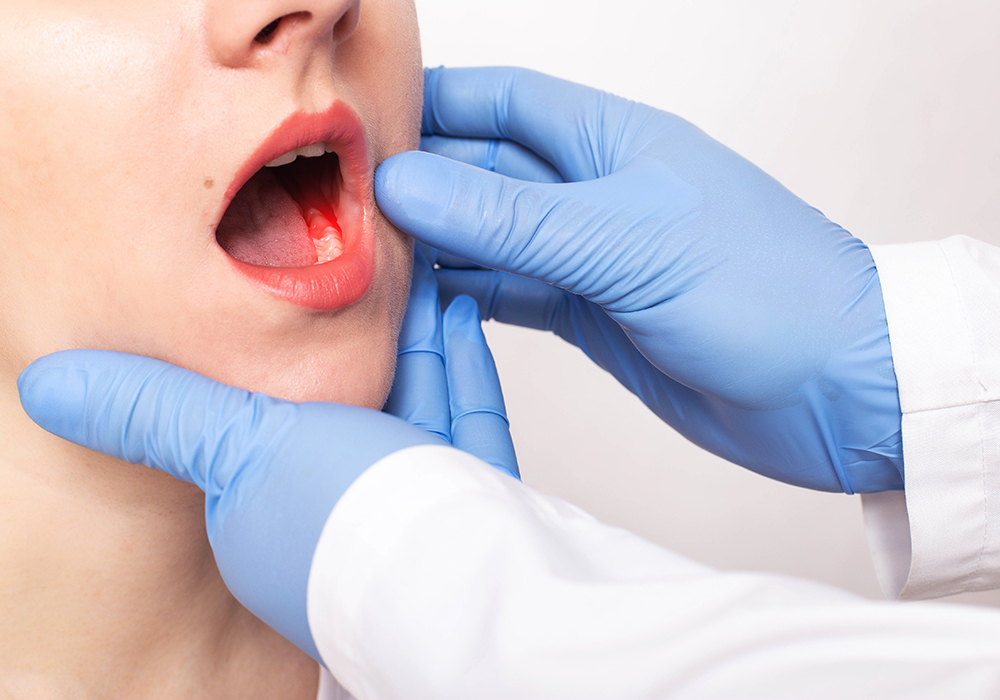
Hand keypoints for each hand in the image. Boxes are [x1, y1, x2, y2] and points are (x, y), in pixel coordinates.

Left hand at [16, 248, 516, 659]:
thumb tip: (51, 385)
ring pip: (413, 396)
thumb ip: (155, 412)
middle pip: (351, 397)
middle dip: (363, 327)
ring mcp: (413, 499)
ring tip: (413, 266)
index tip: (292, 286)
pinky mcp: (472, 493)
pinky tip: (456, 316)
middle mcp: (341, 506)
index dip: (283, 346)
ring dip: (415, 330)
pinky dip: (459, 365)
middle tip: (364, 262)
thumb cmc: (351, 522)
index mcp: (271, 508)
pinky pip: (464, 418)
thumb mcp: (235, 447)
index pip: (271, 413)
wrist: (469, 578)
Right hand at [375, 66, 902, 493]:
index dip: (435, 103)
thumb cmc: (765, 292)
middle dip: (420, 181)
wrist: (836, 389)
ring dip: (436, 245)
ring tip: (363, 254)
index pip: (507, 102)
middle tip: (340, 200)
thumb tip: (405, 184)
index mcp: (615, 143)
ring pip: (493, 238)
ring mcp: (594, 257)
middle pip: (488, 172)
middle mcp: (598, 193)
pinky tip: (422, 299)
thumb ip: (511, 218)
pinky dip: (469, 295)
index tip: (360, 120)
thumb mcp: (626, 242)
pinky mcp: (596, 316)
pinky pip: (515, 293)